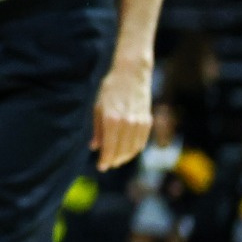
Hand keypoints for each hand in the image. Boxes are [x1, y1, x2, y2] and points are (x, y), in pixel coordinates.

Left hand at [91, 55, 152, 170]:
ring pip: (133, 148)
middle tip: (107, 164)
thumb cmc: (110, 89)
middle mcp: (127, 123)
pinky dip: (135, 149)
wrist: (131, 74)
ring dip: (125, 157)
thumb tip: (94, 147)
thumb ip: (97, 129)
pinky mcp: (147, 121)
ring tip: (116, 160)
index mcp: (112, 119)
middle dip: (114, 160)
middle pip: (122, 151)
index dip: (105, 160)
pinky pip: (142, 141)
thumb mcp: (98, 107)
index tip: (100, 167)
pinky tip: (128, 151)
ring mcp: (139, 123)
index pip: (110, 148)